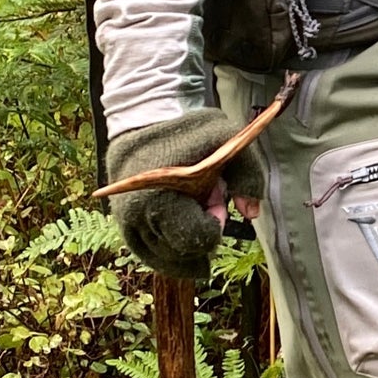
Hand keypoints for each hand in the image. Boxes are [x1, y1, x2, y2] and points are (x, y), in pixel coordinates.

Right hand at [105, 110, 268, 280]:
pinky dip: (172, 253)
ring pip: (168, 257)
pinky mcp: (125, 227)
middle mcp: (139, 216)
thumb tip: (252, 214)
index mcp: (161, 196)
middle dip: (201, 228)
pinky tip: (185, 237)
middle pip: (184, 250)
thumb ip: (247, 174)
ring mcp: (128, 224)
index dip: (215, 221)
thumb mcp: (227, 139)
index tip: (216, 198)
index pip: (197, 236)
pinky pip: (151, 256)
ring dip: (186, 239)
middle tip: (204, 200)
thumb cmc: (188, 131)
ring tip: (188, 205)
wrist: (144, 119)